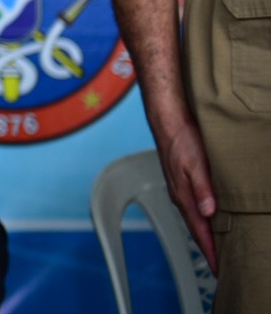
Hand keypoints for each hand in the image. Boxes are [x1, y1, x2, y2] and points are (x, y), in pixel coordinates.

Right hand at [154, 115, 218, 271]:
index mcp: (184, 196)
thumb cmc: (182, 139)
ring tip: (217, 248)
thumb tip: (209, 212)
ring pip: (196, 219)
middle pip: (196, 230)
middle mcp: (181, 196)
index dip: (210, 251)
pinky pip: (194, 207)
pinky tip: (210, 218)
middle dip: (208, 249)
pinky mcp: (183, 181)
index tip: (219, 269)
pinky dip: (203, 220)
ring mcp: (180, 189)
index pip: (200, 231)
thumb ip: (202, 188)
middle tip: (221, 267)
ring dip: (206, 235)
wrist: (168, 120)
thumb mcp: (196, 164)